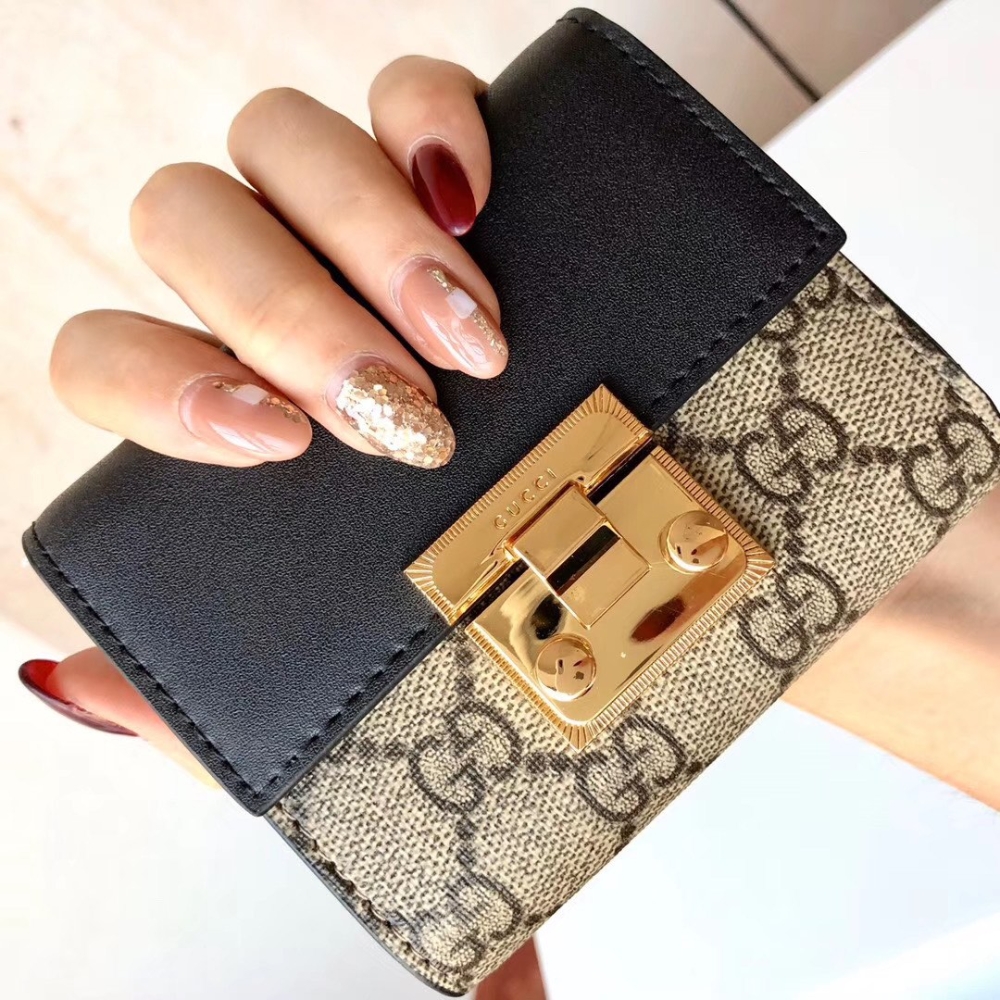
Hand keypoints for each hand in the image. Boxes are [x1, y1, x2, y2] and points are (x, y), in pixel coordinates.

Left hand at [20, 58, 545, 998]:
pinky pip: (408, 85)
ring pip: (281, 139)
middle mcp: (258, 291)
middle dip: (298, 317)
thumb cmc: (448, 614)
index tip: (285, 445)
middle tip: (409, 410)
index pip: (109, 354)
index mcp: (210, 401)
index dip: (171, 383)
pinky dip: (434, 119)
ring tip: (474, 334)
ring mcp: (346, 216)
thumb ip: (183, 697)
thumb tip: (70, 678)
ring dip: (372, 237)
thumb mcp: (315, 689)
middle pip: (193, 223)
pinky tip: (477, 201)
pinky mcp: (442, 167)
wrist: (599, 545)